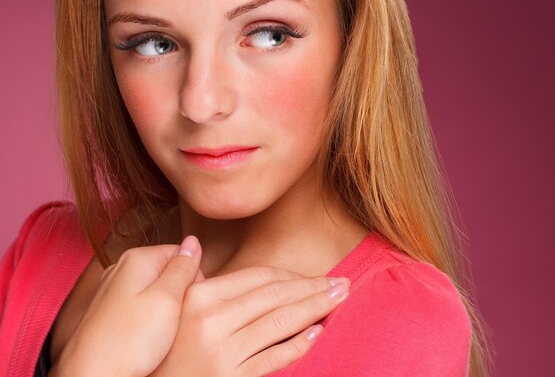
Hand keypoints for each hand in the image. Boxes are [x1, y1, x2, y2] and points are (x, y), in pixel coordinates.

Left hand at [53, 235, 202, 376]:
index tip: (188, 302)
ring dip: (166, 310)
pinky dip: (149, 321)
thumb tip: (193, 241)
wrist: (91, 376)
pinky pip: (142, 308)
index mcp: (137, 258)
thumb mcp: (168, 299)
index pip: (182, 254)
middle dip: (179, 294)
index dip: (192, 279)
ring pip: (157, 291)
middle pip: (169, 272)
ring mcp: (113, 290)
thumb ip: (183, 267)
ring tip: (159, 331)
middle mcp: (122, 268)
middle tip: (175, 319)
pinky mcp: (110, 312)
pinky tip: (146, 338)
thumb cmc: (127, 342)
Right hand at [151, 267, 350, 375]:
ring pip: (281, 322)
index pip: (259, 277)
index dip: (292, 275)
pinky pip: (273, 357)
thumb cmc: (163, 348)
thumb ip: (201, 284)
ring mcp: (222, 351)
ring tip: (339, 299)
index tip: (314, 276)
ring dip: (316, 309)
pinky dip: (298, 343)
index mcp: (198, 295)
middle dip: (314, 287)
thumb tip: (196, 245)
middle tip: (342, 282)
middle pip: (275, 296)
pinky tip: (317, 332)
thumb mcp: (175, 310)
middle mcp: (210, 320)